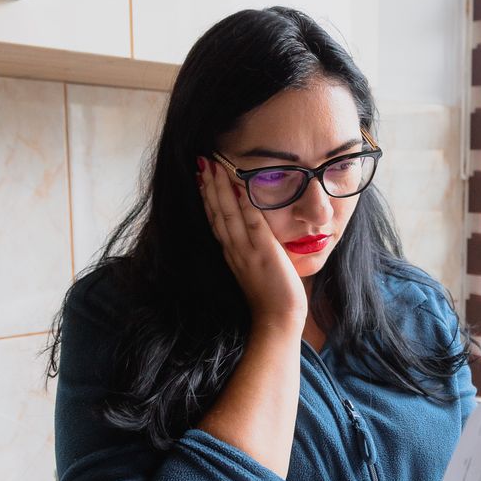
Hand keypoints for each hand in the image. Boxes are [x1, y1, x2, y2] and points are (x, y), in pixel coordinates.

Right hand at [197, 157, 307, 333]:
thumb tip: (259, 233)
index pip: (215, 220)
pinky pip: (252, 223)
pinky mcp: (263, 252)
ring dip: (219, 188)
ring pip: (228, 214)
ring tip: (213, 166)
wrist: (278, 319)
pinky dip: (245, 202)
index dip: (207, 198)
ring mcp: (246, 251)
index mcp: (232, 253)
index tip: (202, 177)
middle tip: (202, 162)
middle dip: (208, 186)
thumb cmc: (273, 295)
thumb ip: (256, 249)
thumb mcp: (258, 268)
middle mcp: (234, 250)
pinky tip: (240, 184)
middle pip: (216, 213)